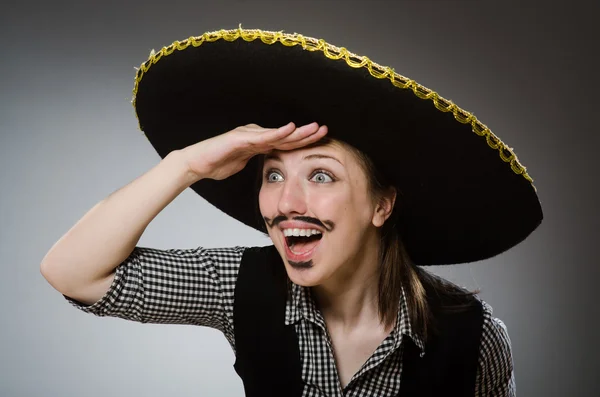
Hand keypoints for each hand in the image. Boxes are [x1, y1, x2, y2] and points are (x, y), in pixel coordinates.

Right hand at [180, 122, 327, 180]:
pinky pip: (262, 136)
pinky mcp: (240, 138)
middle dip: (307, 133)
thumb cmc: (218, 164)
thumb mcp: (245, 164)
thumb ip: (258, 160)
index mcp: (259, 143)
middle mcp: (257, 135)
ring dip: (298, 131)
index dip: (304, 141)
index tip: (321, 140)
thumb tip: (272, 163)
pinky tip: (290, 129)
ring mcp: (249, 135)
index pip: (286, 142)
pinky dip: (277, 133)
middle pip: (287, 136)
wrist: (196, 164)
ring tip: (315, 128)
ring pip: (278, 134)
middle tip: (325, 129)